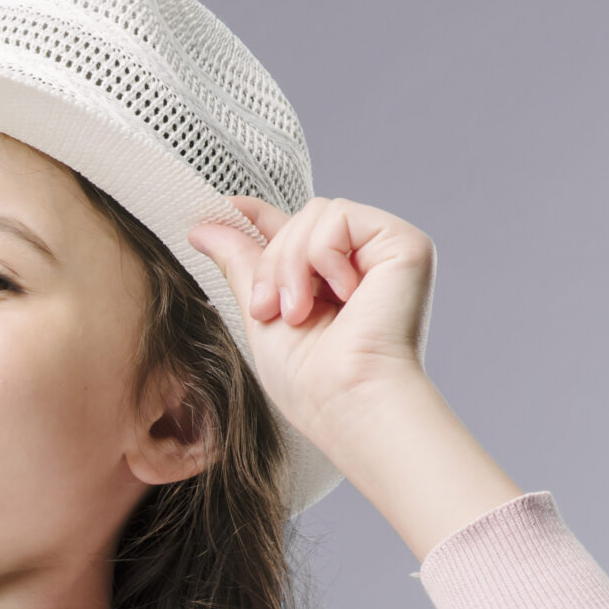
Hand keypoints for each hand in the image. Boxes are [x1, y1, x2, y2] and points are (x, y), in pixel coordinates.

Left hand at [186, 194, 435, 451]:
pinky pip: (340, 217)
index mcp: (334, 279)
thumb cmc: (308, 379)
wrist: (345, 400)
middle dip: (272, 263)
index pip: (297, 230)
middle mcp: (364, 261)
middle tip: (270, 311)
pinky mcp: (406, 243)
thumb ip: (241, 264)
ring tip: (300, 312)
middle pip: (300, 219)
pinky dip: (324, 256)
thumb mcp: (261, 311)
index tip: (227, 208)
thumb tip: (202, 226)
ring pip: (316, 214)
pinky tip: (343, 295)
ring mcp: (386, 250)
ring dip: (293, 264)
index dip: (260, 216)